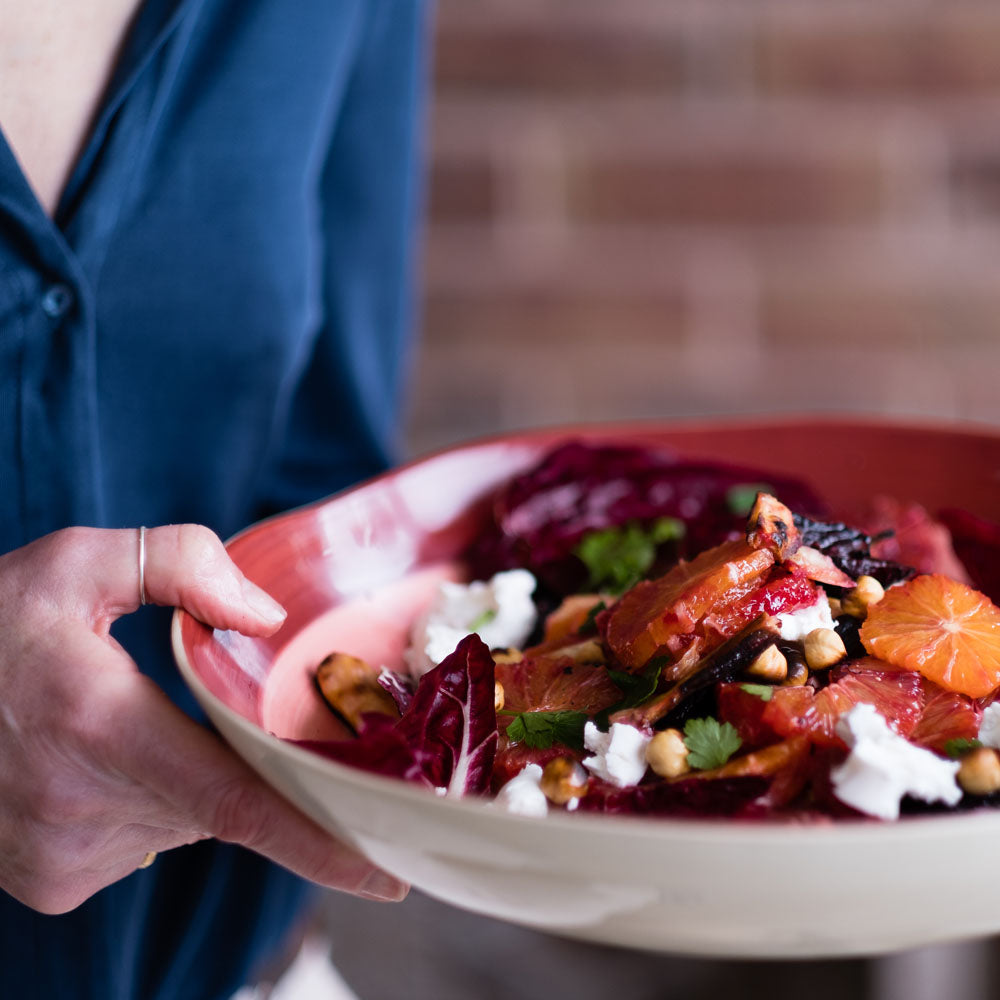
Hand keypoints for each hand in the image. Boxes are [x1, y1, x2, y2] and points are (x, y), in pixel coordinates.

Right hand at [0, 524, 407, 912]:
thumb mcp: (75, 562)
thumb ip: (179, 564)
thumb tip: (265, 617)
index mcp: (98, 728)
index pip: (236, 801)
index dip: (319, 842)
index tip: (390, 875)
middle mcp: (82, 808)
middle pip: (223, 795)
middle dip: (242, 753)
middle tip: (206, 700)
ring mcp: (64, 856)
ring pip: (187, 816)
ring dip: (186, 770)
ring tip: (123, 719)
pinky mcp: (52, 879)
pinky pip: (146, 835)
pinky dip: (151, 796)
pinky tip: (100, 755)